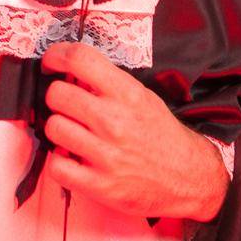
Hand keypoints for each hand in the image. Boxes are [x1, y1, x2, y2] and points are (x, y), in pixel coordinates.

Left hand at [40, 41, 228, 221]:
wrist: (189, 177)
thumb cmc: (162, 136)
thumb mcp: (143, 97)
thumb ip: (109, 82)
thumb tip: (70, 68)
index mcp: (127, 94)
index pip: (79, 59)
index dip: (56, 55)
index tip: (51, 63)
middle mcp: (115, 121)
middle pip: (57, 94)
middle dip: (56, 96)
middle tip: (66, 104)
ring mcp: (107, 155)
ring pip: (53, 128)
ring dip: (58, 129)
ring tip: (72, 133)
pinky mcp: (101, 185)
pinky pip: (57, 166)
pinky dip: (59, 162)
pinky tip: (72, 158)